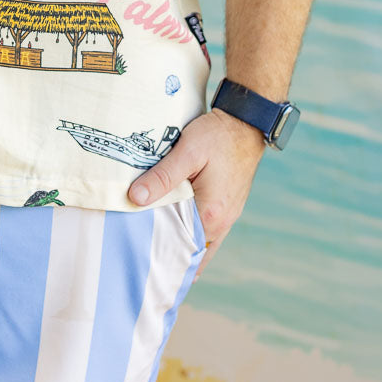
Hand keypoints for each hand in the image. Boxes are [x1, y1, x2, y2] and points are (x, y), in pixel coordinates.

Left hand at [127, 109, 265, 276]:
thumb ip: (162, 176)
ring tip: (153, 249)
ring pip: (200, 242)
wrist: (246, 123)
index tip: (138, 258)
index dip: (159, 253)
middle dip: (168, 254)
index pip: (180, 246)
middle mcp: (222, 222)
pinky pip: (207, 230)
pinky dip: (191, 234)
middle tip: (140, 257)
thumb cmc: (218, 136)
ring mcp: (227, 216)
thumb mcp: (187, 151)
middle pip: (190, 249)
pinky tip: (176, 232)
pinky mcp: (228, 207)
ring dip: (180, 244)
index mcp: (211, 215)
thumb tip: (135, 199)